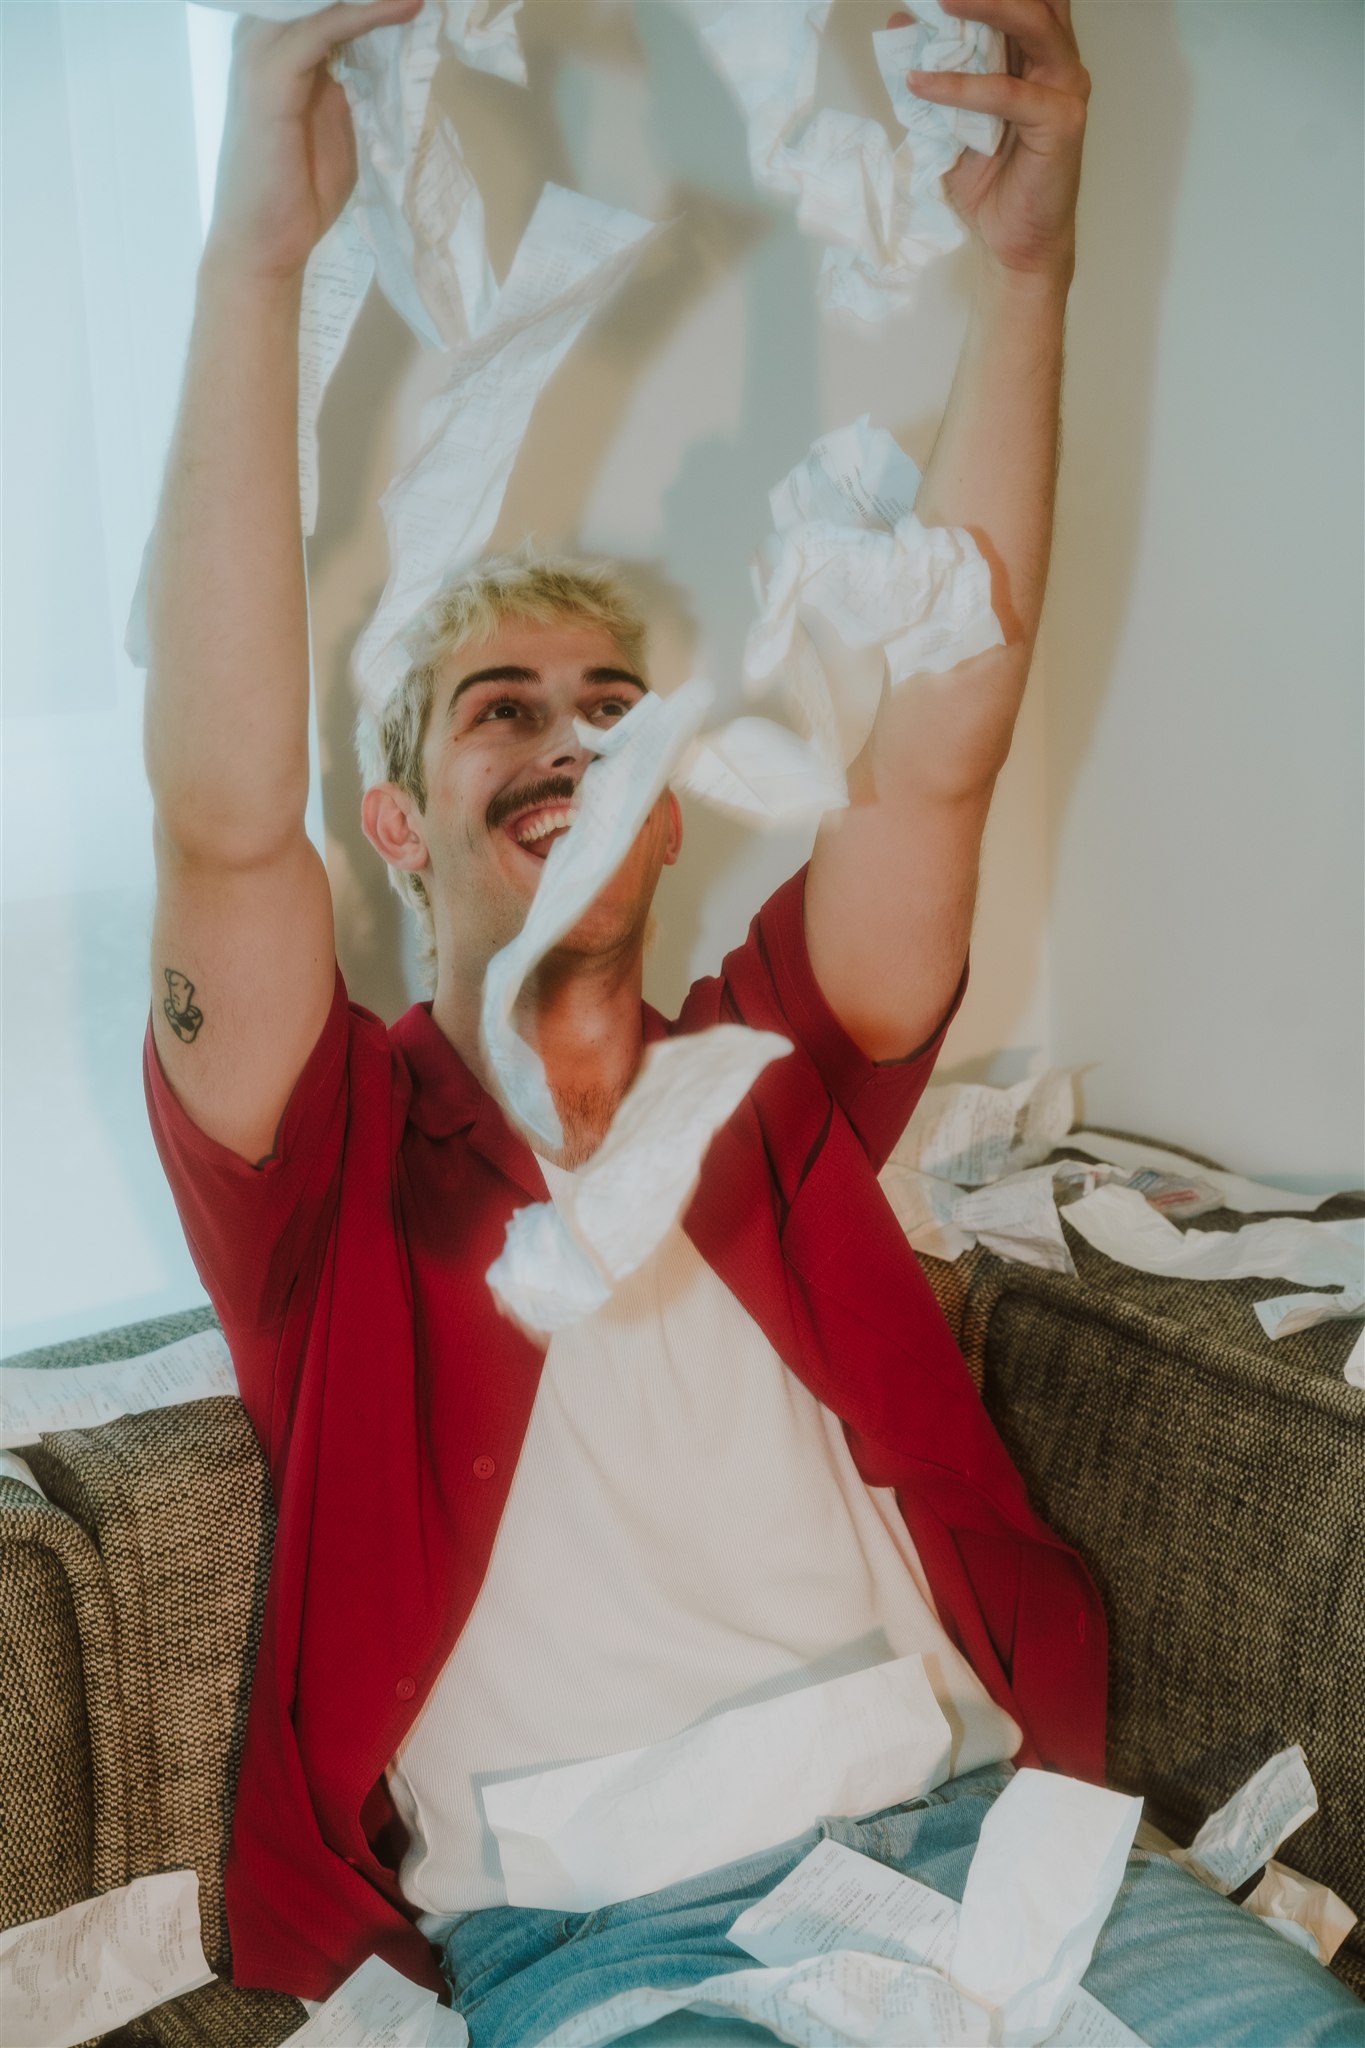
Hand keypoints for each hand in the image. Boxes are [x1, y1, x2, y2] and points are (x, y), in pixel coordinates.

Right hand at [205, 0, 421, 281]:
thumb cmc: (298, 194)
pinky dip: (366, 13)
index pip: (320, 0)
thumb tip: (381, 54)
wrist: (264, 245)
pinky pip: (323, 27)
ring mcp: (262, 56)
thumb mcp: (336, 123)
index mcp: (278, 48)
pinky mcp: (271, 80)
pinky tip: (404, 6)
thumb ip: (349, 83)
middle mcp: (263, 40)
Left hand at [890, 0, 1088, 284]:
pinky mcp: (1061, 120)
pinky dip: (962, 86)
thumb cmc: (989, 184)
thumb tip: (900, 23)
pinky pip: (1007, 92)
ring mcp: (1065, 88)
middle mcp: (1058, 62)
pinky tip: (922, 83)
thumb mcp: (948, 117)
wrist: (1011, 243)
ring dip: (986, 7)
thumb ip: (932, 69)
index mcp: (1036, 54)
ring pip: (1032, 24)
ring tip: (940, 4)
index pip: (1023, 0)